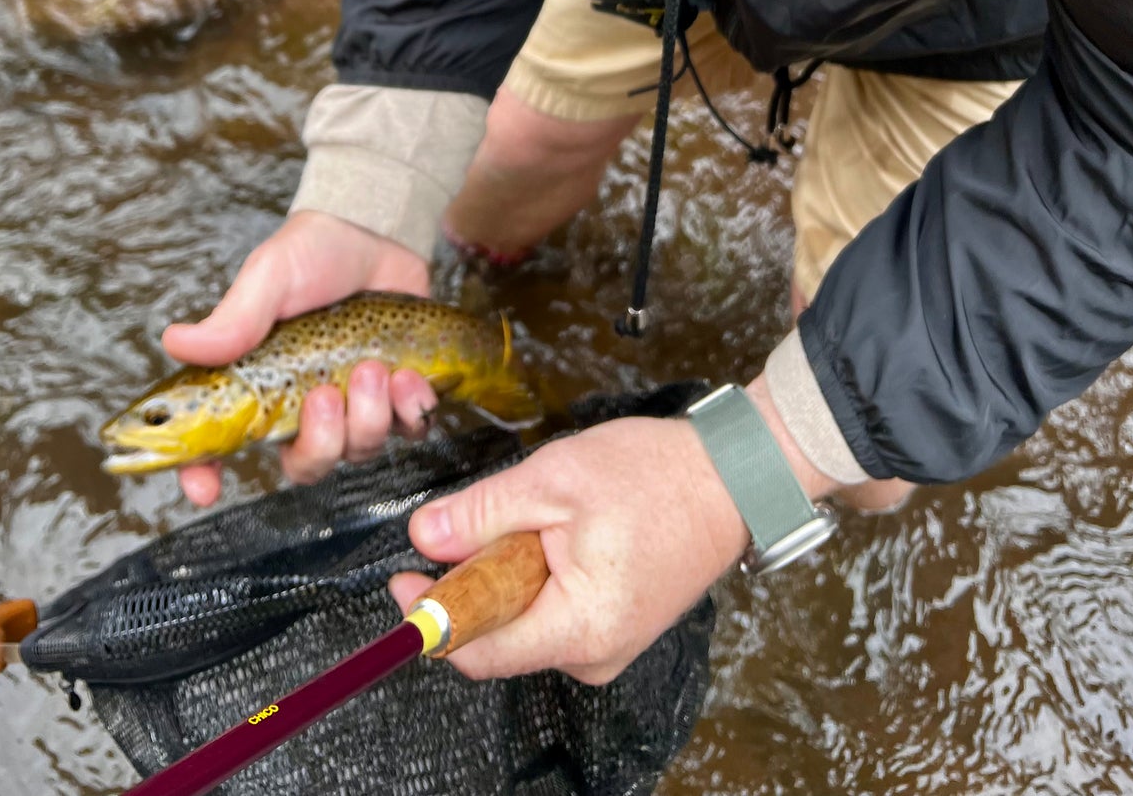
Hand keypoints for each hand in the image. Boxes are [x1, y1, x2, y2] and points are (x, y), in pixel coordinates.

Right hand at [162, 209, 432, 504]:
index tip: (204, 488)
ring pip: (358, 450)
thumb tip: (175, 342)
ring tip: (375, 367)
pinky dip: (410, 410)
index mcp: (259, 384)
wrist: (376, 231)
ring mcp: (353, 403)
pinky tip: (408, 376)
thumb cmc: (314, 253)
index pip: (220, 445)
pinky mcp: (397, 394)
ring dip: (370, 417)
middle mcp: (302, 404)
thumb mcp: (268, 279)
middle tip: (328, 394)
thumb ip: (233, 319)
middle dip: (322, 440)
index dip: (204, 475)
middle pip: (306, 463)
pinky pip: (408, 430)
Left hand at [388, 416, 749, 684]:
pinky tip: (562, 532)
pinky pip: (554, 611)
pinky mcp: (615, 627)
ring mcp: (607, 646)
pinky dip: (540, 574)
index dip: (431, 616)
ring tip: (546, 516)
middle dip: (478, 579)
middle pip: (499, 635)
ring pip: (525, 619)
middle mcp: (593, 656)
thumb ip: (482, 513)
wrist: (730, 477)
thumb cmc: (653, 476)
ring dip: (512, 571)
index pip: (477, 650)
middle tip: (488, 519)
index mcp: (577, 629)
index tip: (402, 577)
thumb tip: (424, 537)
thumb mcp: (552, 480)